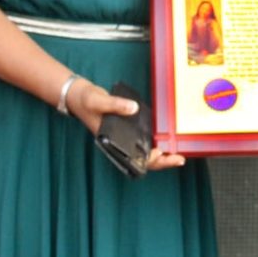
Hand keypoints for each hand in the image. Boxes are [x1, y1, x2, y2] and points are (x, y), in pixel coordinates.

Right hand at [65, 79, 185, 171]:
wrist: (78, 96)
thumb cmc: (86, 102)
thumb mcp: (99, 102)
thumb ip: (115, 105)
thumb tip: (133, 108)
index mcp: (112, 142)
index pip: (133, 158)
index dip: (150, 160)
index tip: (162, 154)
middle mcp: (120, 142)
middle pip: (143, 158)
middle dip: (162, 160)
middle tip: (179, 158)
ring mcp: (124, 136)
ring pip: (144, 150)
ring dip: (160, 153)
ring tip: (176, 152)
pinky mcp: (127, 127)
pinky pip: (142, 138)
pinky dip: (153, 140)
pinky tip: (164, 136)